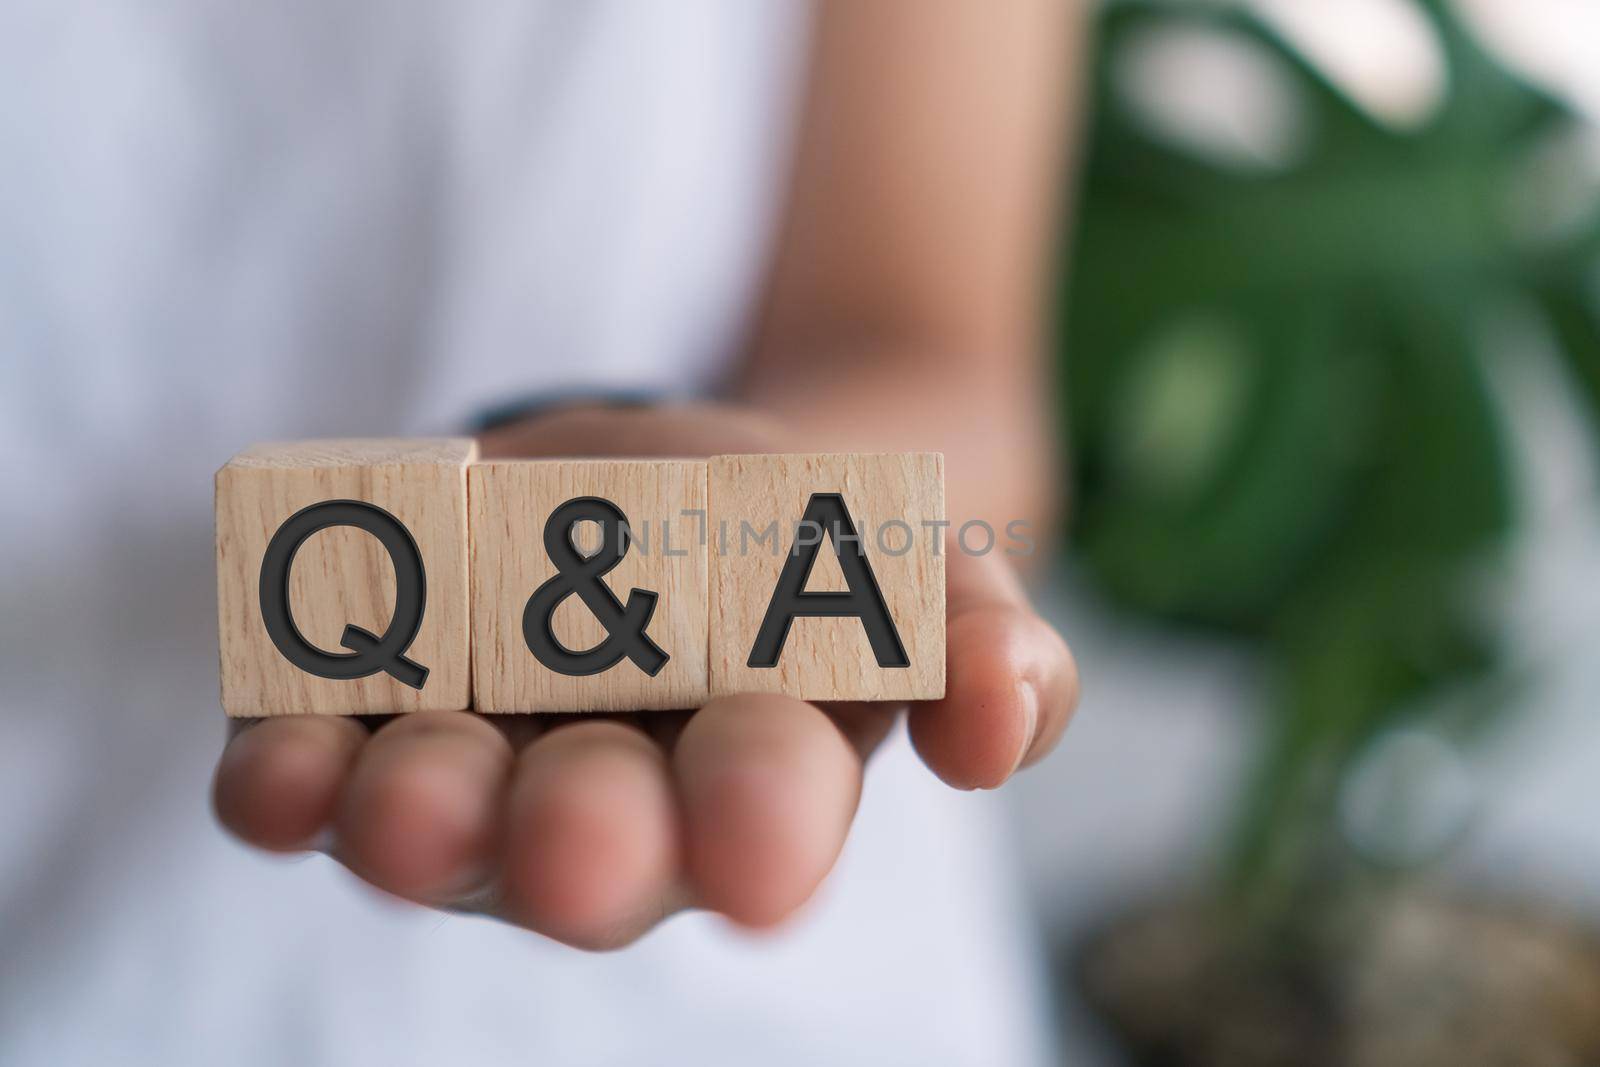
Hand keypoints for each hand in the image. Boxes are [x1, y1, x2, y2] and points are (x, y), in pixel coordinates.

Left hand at [213, 404, 1078, 948]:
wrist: (645, 486)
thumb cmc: (786, 543)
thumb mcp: (895, 551)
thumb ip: (968, 631)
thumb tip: (1003, 721)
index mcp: (755, 776)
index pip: (764, 812)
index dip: (762, 826)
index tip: (763, 855)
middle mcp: (612, 807)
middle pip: (595, 845)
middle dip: (586, 844)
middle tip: (574, 845)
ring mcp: (479, 778)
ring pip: (443, 821)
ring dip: (422, 814)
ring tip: (408, 798)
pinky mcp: (355, 734)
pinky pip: (307, 774)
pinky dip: (287, 777)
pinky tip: (278, 773)